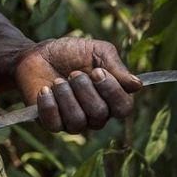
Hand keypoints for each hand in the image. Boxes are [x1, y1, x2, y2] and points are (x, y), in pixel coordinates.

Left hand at [14, 38, 141, 134]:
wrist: (39, 54)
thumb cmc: (71, 53)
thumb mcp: (97, 51)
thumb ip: (117, 67)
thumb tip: (137, 85)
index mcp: (111, 98)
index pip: (124, 108)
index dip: (112, 91)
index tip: (97, 71)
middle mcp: (96, 115)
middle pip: (99, 114)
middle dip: (84, 89)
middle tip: (73, 73)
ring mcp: (74, 122)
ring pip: (78, 121)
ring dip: (66, 96)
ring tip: (58, 81)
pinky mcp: (52, 124)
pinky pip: (55, 124)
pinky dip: (49, 104)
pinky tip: (46, 89)